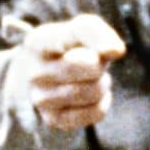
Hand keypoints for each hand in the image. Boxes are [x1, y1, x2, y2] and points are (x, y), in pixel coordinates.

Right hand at [23, 14, 127, 129]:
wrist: (45, 75)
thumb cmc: (68, 49)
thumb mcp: (80, 30)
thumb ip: (96, 33)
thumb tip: (115, 51)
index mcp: (38, 42)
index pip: (79, 34)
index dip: (100, 40)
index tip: (111, 47)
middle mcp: (34, 72)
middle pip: (91, 66)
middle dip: (101, 64)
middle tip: (93, 63)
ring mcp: (40, 99)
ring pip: (93, 91)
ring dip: (102, 83)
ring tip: (90, 78)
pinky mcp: (53, 119)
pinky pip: (96, 112)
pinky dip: (102, 102)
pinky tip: (90, 95)